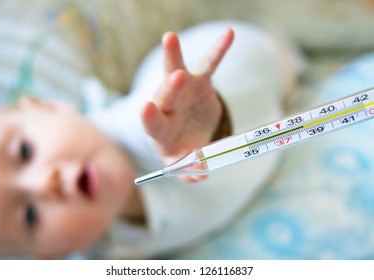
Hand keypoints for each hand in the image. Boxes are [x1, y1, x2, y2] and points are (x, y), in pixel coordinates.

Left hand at [141, 28, 233, 181]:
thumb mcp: (183, 163)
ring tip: (169, 38)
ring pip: (174, 71)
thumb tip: (201, 175)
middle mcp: (167, 107)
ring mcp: (182, 92)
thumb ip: (189, 171)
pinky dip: (218, 50)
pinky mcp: (199, 82)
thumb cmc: (183, 148)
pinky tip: (229, 34)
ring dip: (173, 55)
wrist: (188, 130)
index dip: (150, 117)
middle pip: (164, 95)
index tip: (147, 108)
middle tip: (178, 78)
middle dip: (171, 87)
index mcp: (162, 131)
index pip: (153, 124)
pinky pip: (209, 64)